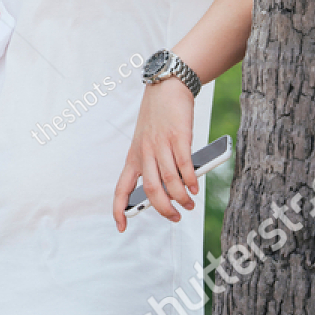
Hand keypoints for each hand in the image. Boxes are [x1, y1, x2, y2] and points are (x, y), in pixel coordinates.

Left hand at [112, 77, 199, 230]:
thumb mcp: (147, 141)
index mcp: (133, 157)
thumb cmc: (158, 118)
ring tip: (190, 204)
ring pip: (169, 181)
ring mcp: (161, 145)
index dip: (119, 209)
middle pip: (151, 191)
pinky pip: (184, 166)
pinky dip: (190, 181)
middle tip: (175, 217)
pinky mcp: (178, 137)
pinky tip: (195, 187)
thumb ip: (156, 164)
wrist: (166, 87)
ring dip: (181, 198)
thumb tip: (176, 189)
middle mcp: (144, 153)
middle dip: (164, 210)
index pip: (121, 188)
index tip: (121, 227)